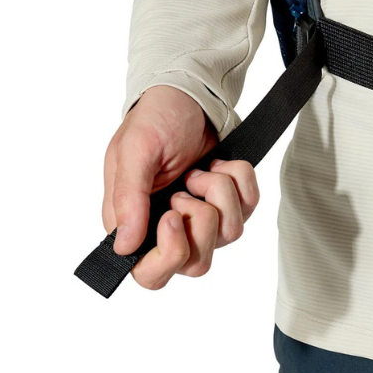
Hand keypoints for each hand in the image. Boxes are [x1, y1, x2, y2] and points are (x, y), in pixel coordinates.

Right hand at [101, 85, 259, 289]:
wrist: (188, 97)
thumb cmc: (154, 121)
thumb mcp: (134, 152)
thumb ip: (128, 199)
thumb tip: (122, 247)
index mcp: (136, 225)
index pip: (150, 275)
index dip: (169, 256)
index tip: (173, 215)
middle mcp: (170, 229)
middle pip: (198, 265)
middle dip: (202, 222)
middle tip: (187, 187)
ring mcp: (205, 218)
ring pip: (231, 235)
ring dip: (220, 193)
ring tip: (200, 170)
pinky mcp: (232, 203)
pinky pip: (251, 207)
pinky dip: (240, 179)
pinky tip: (219, 164)